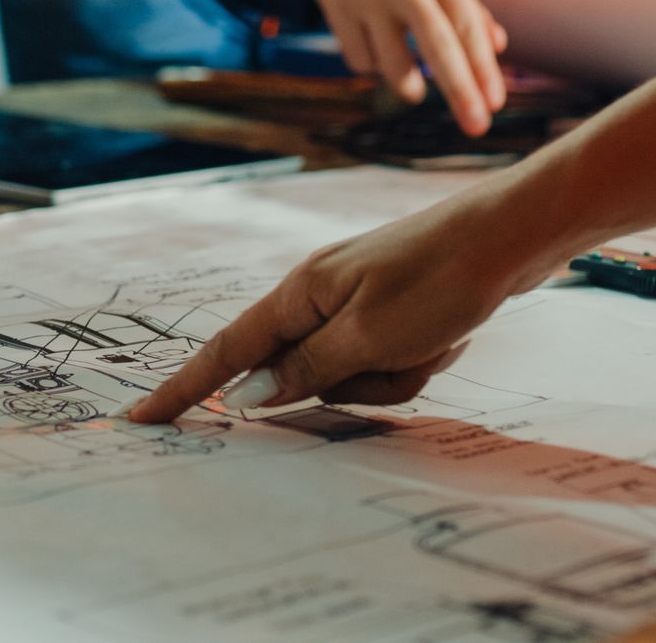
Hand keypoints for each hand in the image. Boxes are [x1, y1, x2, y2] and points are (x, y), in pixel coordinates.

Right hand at [131, 187, 559, 422]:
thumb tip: (249, 397)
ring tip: (433, 339)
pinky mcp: (393, 311)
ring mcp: (357, 304)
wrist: (514, 234)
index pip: (225, 353)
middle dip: (354, 385)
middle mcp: (319, 297)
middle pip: (304, 376)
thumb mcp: (370, 336)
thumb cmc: (440, 278)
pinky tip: (450, 333)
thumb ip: (306, 371)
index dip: (184, 391)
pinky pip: (388, 363)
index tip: (141, 420)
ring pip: (352, 377)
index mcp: (300, 294)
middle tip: (403, 354)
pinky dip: (418, 361)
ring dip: (395, 374)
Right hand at [312, 0, 507, 134]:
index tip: (494, 103)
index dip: (482, 68)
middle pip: (436, 45)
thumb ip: (470, 11)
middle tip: (476, 126)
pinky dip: (374, 65)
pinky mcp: (335, 9)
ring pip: (393, 66)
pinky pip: (362, 63)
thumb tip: (496, 47)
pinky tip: (375, 44)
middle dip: (459, 91)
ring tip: (414, 87)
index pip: (466, 25)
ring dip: (409, 86)